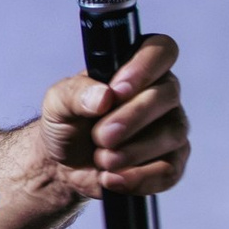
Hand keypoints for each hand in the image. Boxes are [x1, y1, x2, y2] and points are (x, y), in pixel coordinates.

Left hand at [36, 34, 190, 199]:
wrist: (62, 163)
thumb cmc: (66, 123)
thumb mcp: (57, 103)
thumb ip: (75, 93)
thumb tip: (104, 96)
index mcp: (136, 68)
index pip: (161, 50)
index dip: (145, 67)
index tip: (117, 90)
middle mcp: (161, 94)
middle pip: (166, 95)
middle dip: (131, 118)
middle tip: (101, 136)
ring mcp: (171, 128)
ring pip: (170, 134)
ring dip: (132, 151)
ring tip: (101, 158)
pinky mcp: (171, 162)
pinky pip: (169, 170)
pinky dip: (138, 178)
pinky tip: (111, 178)